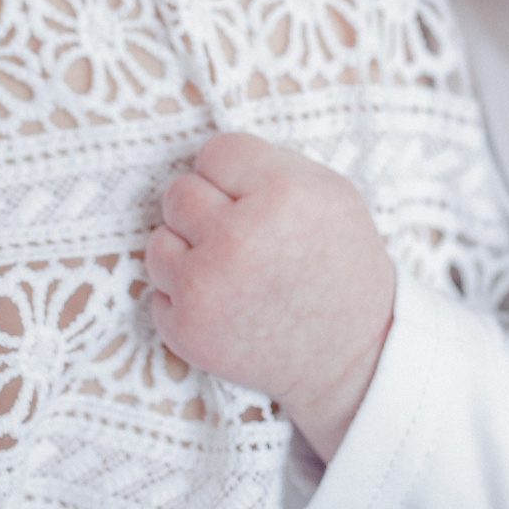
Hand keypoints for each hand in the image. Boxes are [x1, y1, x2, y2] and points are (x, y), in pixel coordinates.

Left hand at [144, 132, 395, 458]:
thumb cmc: (340, 265)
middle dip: (206, 209)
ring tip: (231, 270)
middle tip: (243, 236)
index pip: (214, 152)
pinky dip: (185, 298)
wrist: (351, 356)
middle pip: (178, 192)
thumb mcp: (331, 192)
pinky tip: (225, 304)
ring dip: (188, 252)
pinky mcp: (187, 330)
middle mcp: (237, 237)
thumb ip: (270, 163)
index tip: (253, 197)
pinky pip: (156, 291)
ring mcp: (206, 287)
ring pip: (159, 241)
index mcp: (279, 193)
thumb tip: (210, 160)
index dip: (233, 174)